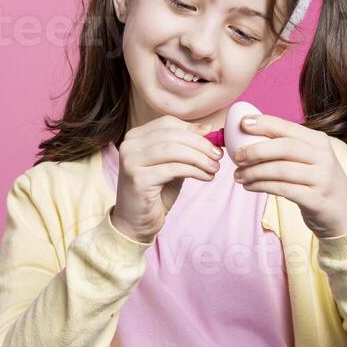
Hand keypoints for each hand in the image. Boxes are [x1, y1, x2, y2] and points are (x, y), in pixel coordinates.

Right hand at [110, 115, 222, 242]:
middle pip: (172, 135)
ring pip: (173, 150)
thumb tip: (207, 128)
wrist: (135, 222)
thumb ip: (184, 146)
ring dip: (199, 158)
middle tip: (218, 155)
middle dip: (200, 144)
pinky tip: (206, 177)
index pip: (168, 123)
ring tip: (214, 167)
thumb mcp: (172, 164)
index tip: (213, 139)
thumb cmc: (155, 192)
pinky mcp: (138, 179)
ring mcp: (131, 161)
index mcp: (135, 136)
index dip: (193, 129)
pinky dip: (194, 171)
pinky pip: (173, 169)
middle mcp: (129, 145)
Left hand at [231, 114, 346, 238]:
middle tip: (237, 156)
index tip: (242, 124)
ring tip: (239, 176)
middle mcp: (323, 156)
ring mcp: (322, 178)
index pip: (288, 128)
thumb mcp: (310, 159)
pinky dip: (262, 186)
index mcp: (319, 141)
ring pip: (281, 170)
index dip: (264, 124)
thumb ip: (285, 147)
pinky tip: (250, 186)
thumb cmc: (317, 181)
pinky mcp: (316, 199)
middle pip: (284, 147)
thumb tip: (248, 136)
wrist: (344, 212)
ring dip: (254, 172)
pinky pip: (283, 190)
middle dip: (256, 150)